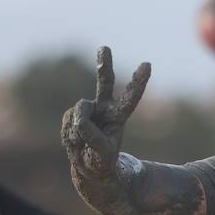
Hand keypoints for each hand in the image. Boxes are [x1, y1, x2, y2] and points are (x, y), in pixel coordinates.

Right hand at [61, 46, 150, 177]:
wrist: (88, 167)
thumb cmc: (102, 161)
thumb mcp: (103, 155)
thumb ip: (94, 138)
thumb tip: (80, 120)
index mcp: (119, 116)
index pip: (130, 97)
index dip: (138, 82)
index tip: (147, 65)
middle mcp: (104, 107)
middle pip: (104, 82)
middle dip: (104, 64)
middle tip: (104, 48)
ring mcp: (87, 109)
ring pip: (80, 111)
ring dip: (79, 130)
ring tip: (84, 144)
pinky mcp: (72, 114)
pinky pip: (68, 121)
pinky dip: (70, 134)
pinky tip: (75, 141)